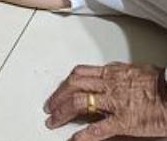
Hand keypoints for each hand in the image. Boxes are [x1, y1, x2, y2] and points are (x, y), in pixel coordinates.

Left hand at [44, 62, 166, 140]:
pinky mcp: (124, 121)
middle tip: (49, 106)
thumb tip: (110, 75)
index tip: (59, 89)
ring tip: (53, 120)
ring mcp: (114, 102)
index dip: (66, 82)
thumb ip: (119, 74)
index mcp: (112, 73)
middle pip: (73, 85)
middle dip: (58, 96)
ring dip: (63, 112)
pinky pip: (99, 128)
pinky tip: (74, 139)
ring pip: (80, 102)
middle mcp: (109, 84)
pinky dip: (84, 135)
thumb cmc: (161, 82)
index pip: (80, 73)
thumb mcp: (135, 71)